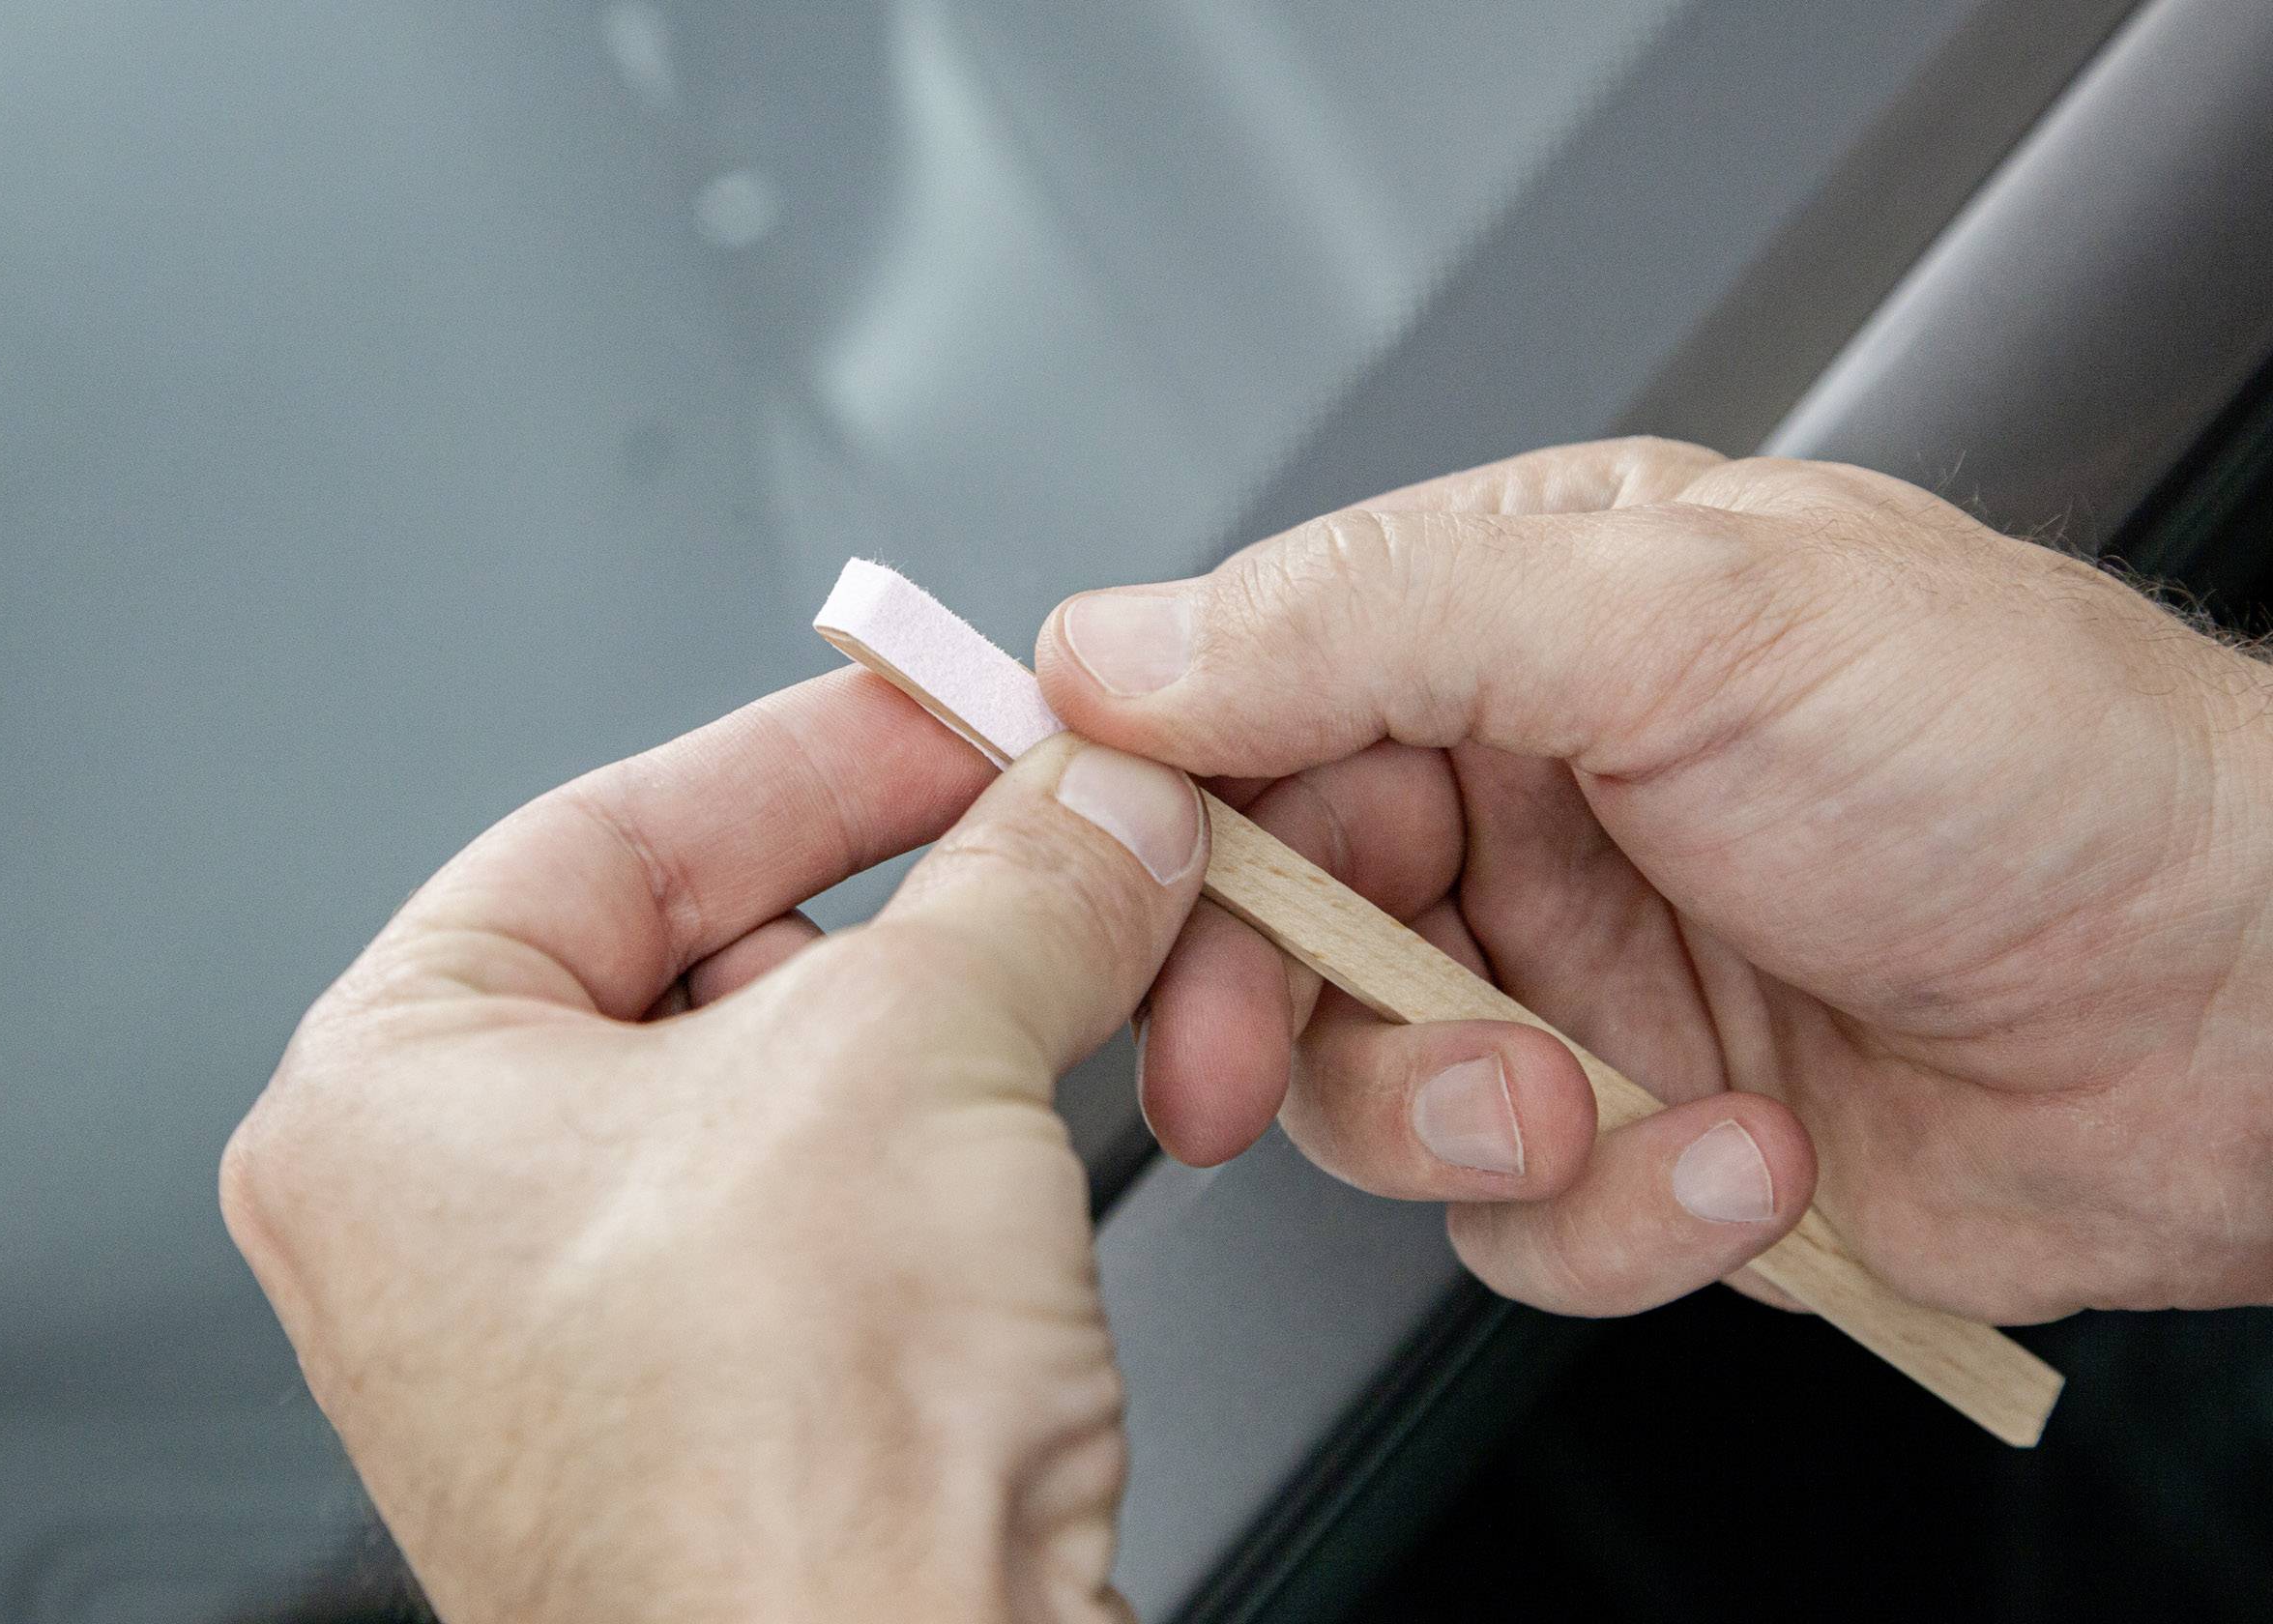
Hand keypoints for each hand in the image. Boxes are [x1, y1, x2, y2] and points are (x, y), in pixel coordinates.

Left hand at [220, 670, 1206, 1620]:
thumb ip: (1020, 878)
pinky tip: (1061, 1116)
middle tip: (1057, 830)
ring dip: (966, 1013)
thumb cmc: (778, 1471)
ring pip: (801, 1079)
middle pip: (715, 953)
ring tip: (1084, 970)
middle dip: (915, 891)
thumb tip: (1097, 803)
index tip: (948, 710)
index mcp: (384, 1106)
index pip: (604, 832)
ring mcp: (580, 1330)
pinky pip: (843, 1200)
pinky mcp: (717, 1406)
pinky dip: (963, 1138)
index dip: (805, 750)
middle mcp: (452, 1226)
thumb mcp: (917, 1054)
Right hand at [1037, 438, 2272, 1322]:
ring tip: (1596, 1105)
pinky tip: (1746, 1158)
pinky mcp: (1631, 1129)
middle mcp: (1519, 796)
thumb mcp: (1684, 621)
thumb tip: (1119, 645)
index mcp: (1510, 617)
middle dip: (1266, 1010)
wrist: (2252, 1010)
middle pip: (1262, 916)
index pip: (1236, 694)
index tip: (1091, 881)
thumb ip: (1375, 620)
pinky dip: (1615, 1216)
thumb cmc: (2030, 762)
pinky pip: (1507, 1216)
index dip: (1142, 798)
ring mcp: (1568, 970)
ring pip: (1363, 1088)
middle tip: (1250, 1066)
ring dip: (1462, 1124)